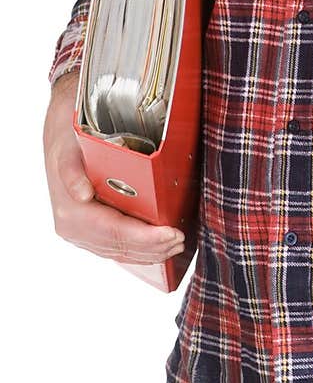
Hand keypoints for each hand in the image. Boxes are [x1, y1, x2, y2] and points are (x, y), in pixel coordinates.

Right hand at [43, 72, 185, 265]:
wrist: (60, 130)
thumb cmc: (71, 135)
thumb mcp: (72, 145)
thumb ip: (73, 170)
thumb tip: (82, 194)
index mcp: (71, 211)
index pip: (115, 232)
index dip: (145, 238)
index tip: (172, 233)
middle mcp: (72, 227)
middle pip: (120, 247)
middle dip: (153, 247)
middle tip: (181, 239)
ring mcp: (80, 232)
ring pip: (119, 252)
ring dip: (149, 252)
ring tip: (175, 245)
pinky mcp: (88, 231)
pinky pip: (114, 247)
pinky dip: (137, 250)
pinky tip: (157, 248)